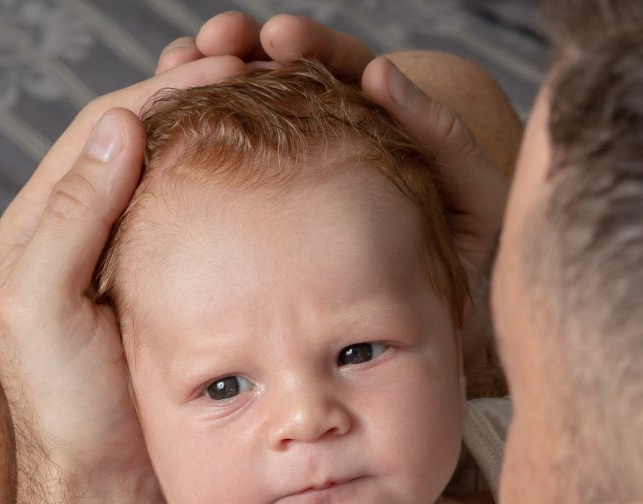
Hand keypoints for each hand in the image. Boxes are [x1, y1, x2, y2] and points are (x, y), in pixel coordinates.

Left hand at [0, 55, 245, 503]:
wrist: (110, 487)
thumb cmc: (67, 409)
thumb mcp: (42, 311)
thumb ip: (71, 219)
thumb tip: (118, 127)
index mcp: (44, 225)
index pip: (105, 129)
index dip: (162, 91)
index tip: (223, 66)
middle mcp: (91, 230)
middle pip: (146, 137)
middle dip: (199, 96)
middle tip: (258, 65)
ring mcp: (141, 257)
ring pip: (183, 172)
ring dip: (225, 134)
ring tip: (277, 102)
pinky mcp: (184, 288)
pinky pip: (211, 220)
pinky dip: (241, 189)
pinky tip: (278, 176)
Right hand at [158, 13, 511, 393]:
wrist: (447, 327)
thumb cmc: (469, 263)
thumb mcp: (473, 195)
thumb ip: (440, 136)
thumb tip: (382, 73)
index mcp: (377, 124)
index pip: (337, 71)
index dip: (307, 47)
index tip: (276, 37)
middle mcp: (330, 142)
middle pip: (280, 80)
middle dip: (242, 51)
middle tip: (213, 40)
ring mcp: (295, 176)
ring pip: (247, 119)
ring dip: (210, 85)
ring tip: (179, 69)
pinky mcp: (270, 216)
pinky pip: (231, 172)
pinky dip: (200, 148)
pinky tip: (169, 137)